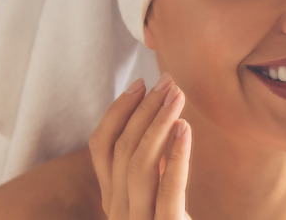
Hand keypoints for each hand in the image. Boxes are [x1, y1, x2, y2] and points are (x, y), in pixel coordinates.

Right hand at [89, 74, 191, 218]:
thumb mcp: (154, 197)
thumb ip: (151, 168)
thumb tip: (159, 123)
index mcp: (112, 199)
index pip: (101, 146)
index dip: (118, 111)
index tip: (141, 83)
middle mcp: (117, 210)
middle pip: (122, 148)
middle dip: (144, 109)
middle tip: (168, 80)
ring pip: (138, 163)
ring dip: (159, 123)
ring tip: (179, 96)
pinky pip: (168, 189)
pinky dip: (176, 156)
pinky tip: (185, 129)